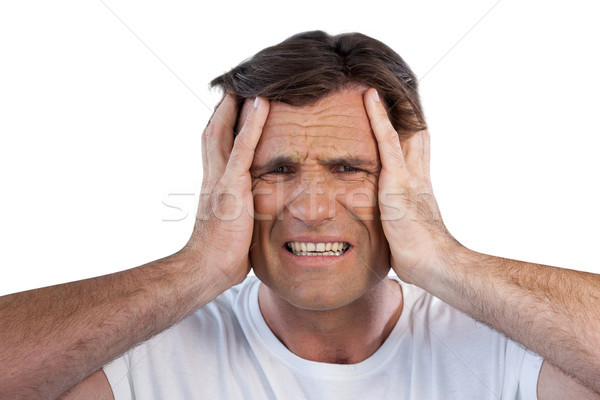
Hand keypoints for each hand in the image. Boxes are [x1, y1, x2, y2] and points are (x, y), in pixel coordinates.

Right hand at [182, 95, 269, 289]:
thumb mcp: (233, 225)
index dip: (222, 124)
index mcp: (214, 184)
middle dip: (224, 108)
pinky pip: (242, 148)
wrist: (205, 269)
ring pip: (224, 132)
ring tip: (249, 84)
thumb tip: (254, 213)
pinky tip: (262, 104)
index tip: (232, 107)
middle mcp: (213, 176)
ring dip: (235, 106)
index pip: (215, 146)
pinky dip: (252, 124)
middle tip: (237, 87)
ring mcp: (220, 179)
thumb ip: (240, 211)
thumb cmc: (221, 254)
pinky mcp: (230, 186)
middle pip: (214, 132)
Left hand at [363, 88, 457, 285]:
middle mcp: (417, 174)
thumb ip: (397, 222)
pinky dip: (378, 118)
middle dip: (405, 111)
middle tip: (392, 86)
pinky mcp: (398, 180)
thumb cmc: (419, 255)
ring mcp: (408, 175)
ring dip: (390, 106)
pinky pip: (387, 141)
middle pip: (414, 133)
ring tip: (375, 82)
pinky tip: (370, 97)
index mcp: (417, 186)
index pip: (415, 150)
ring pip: (401, 129)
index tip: (401, 111)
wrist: (434, 264)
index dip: (409, 128)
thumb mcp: (404, 232)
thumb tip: (388, 227)